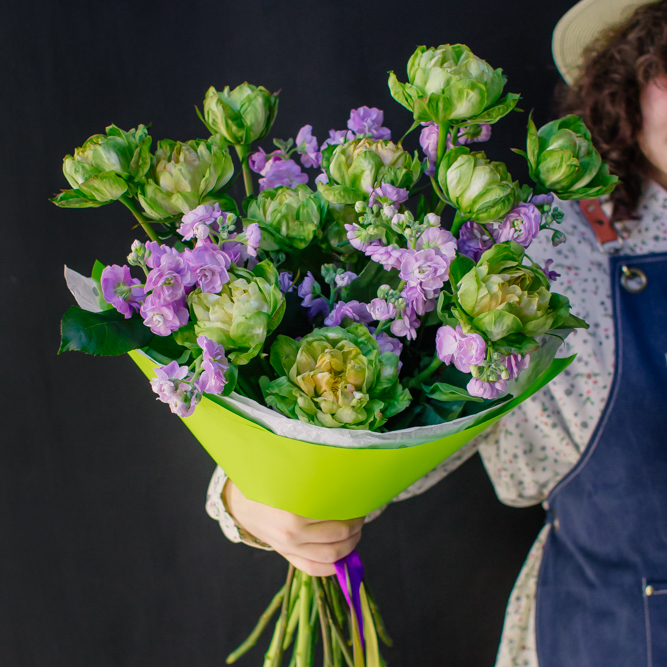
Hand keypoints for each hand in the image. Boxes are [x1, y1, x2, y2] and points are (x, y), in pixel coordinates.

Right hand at [223, 479, 363, 575]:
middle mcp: (292, 533)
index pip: (337, 517)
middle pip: (339, 536)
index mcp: (294, 512)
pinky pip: (315, 569)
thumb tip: (347, 482)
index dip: (354, 510)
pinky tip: (342, 554)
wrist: (240, 502)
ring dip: (350, 545)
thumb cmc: (268, 484)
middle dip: (356, 527)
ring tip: (354, 531)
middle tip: (360, 515)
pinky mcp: (287, 556)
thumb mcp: (290, 478)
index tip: (359, 501)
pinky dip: (333, 566)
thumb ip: (314, 483)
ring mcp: (289, 548)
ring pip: (331, 555)